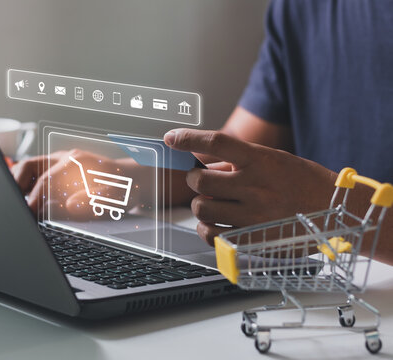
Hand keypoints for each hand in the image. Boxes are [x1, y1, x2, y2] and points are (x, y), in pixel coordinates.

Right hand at [12, 149, 148, 219]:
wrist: (135, 180)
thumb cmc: (124, 190)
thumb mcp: (110, 199)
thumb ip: (89, 202)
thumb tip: (67, 206)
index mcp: (76, 163)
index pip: (45, 182)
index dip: (34, 201)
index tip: (27, 215)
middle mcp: (66, 158)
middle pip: (28, 167)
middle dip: (16, 186)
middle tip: (13, 206)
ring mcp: (61, 162)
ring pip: (28, 168)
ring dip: (18, 184)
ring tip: (15, 203)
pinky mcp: (59, 169)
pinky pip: (36, 174)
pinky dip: (27, 185)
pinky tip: (27, 201)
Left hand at [164, 129, 337, 244]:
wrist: (337, 211)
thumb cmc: (303, 183)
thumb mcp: (274, 161)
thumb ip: (239, 164)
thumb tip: (205, 167)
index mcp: (261, 160)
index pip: (216, 142)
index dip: (188, 138)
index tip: (171, 138)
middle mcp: (254, 186)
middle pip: (199, 180)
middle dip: (195, 179)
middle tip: (205, 181)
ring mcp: (253, 214)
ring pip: (201, 207)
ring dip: (201, 203)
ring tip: (215, 202)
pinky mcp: (252, 239)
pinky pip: (211, 234)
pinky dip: (206, 228)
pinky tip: (216, 222)